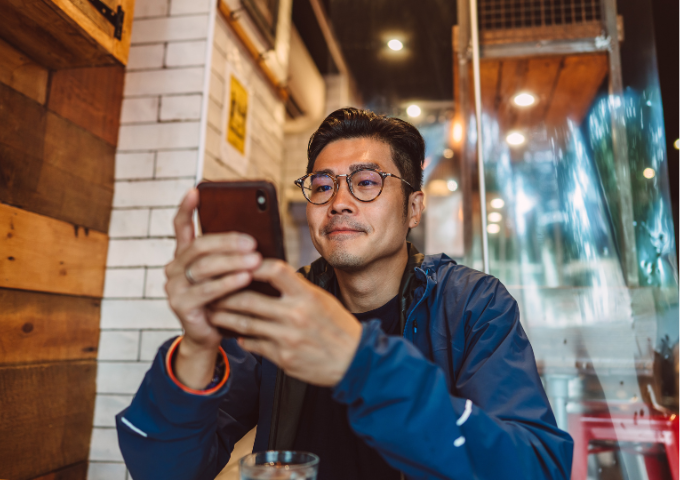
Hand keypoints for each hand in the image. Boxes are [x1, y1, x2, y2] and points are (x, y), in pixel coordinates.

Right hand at [163, 189, 261, 388]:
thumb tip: (257, 236)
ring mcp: (174, 287)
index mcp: (184, 256)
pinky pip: (206, 291)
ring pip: (203, 267)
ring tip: (254, 259)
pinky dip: (228, 283)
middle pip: (199, 247)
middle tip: (252, 241)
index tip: (196, 190)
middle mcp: (174, 268)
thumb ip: (233, 256)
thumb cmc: (225, 299)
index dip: (187, 208)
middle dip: (227, 242)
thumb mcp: (228, 274)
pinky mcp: (181, 306)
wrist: (213, 335)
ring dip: (231, 262)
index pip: (181, 227)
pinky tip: (245, 278)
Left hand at [210, 260, 362, 386]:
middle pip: (248, 300)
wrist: (354, 361)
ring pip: (244, 324)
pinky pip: (254, 345)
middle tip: (209, 290)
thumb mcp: (322, 300)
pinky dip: (242, 338)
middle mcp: (295, 315)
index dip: (251, 265)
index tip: (237, 263)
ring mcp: (287, 339)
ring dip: (224, 317)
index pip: (274, 270)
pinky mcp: (283, 359)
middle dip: (224, 295)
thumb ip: (296, 288)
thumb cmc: (339, 328)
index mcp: (307, 296)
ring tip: (212, 312)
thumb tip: (269, 274)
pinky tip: (235, 334)